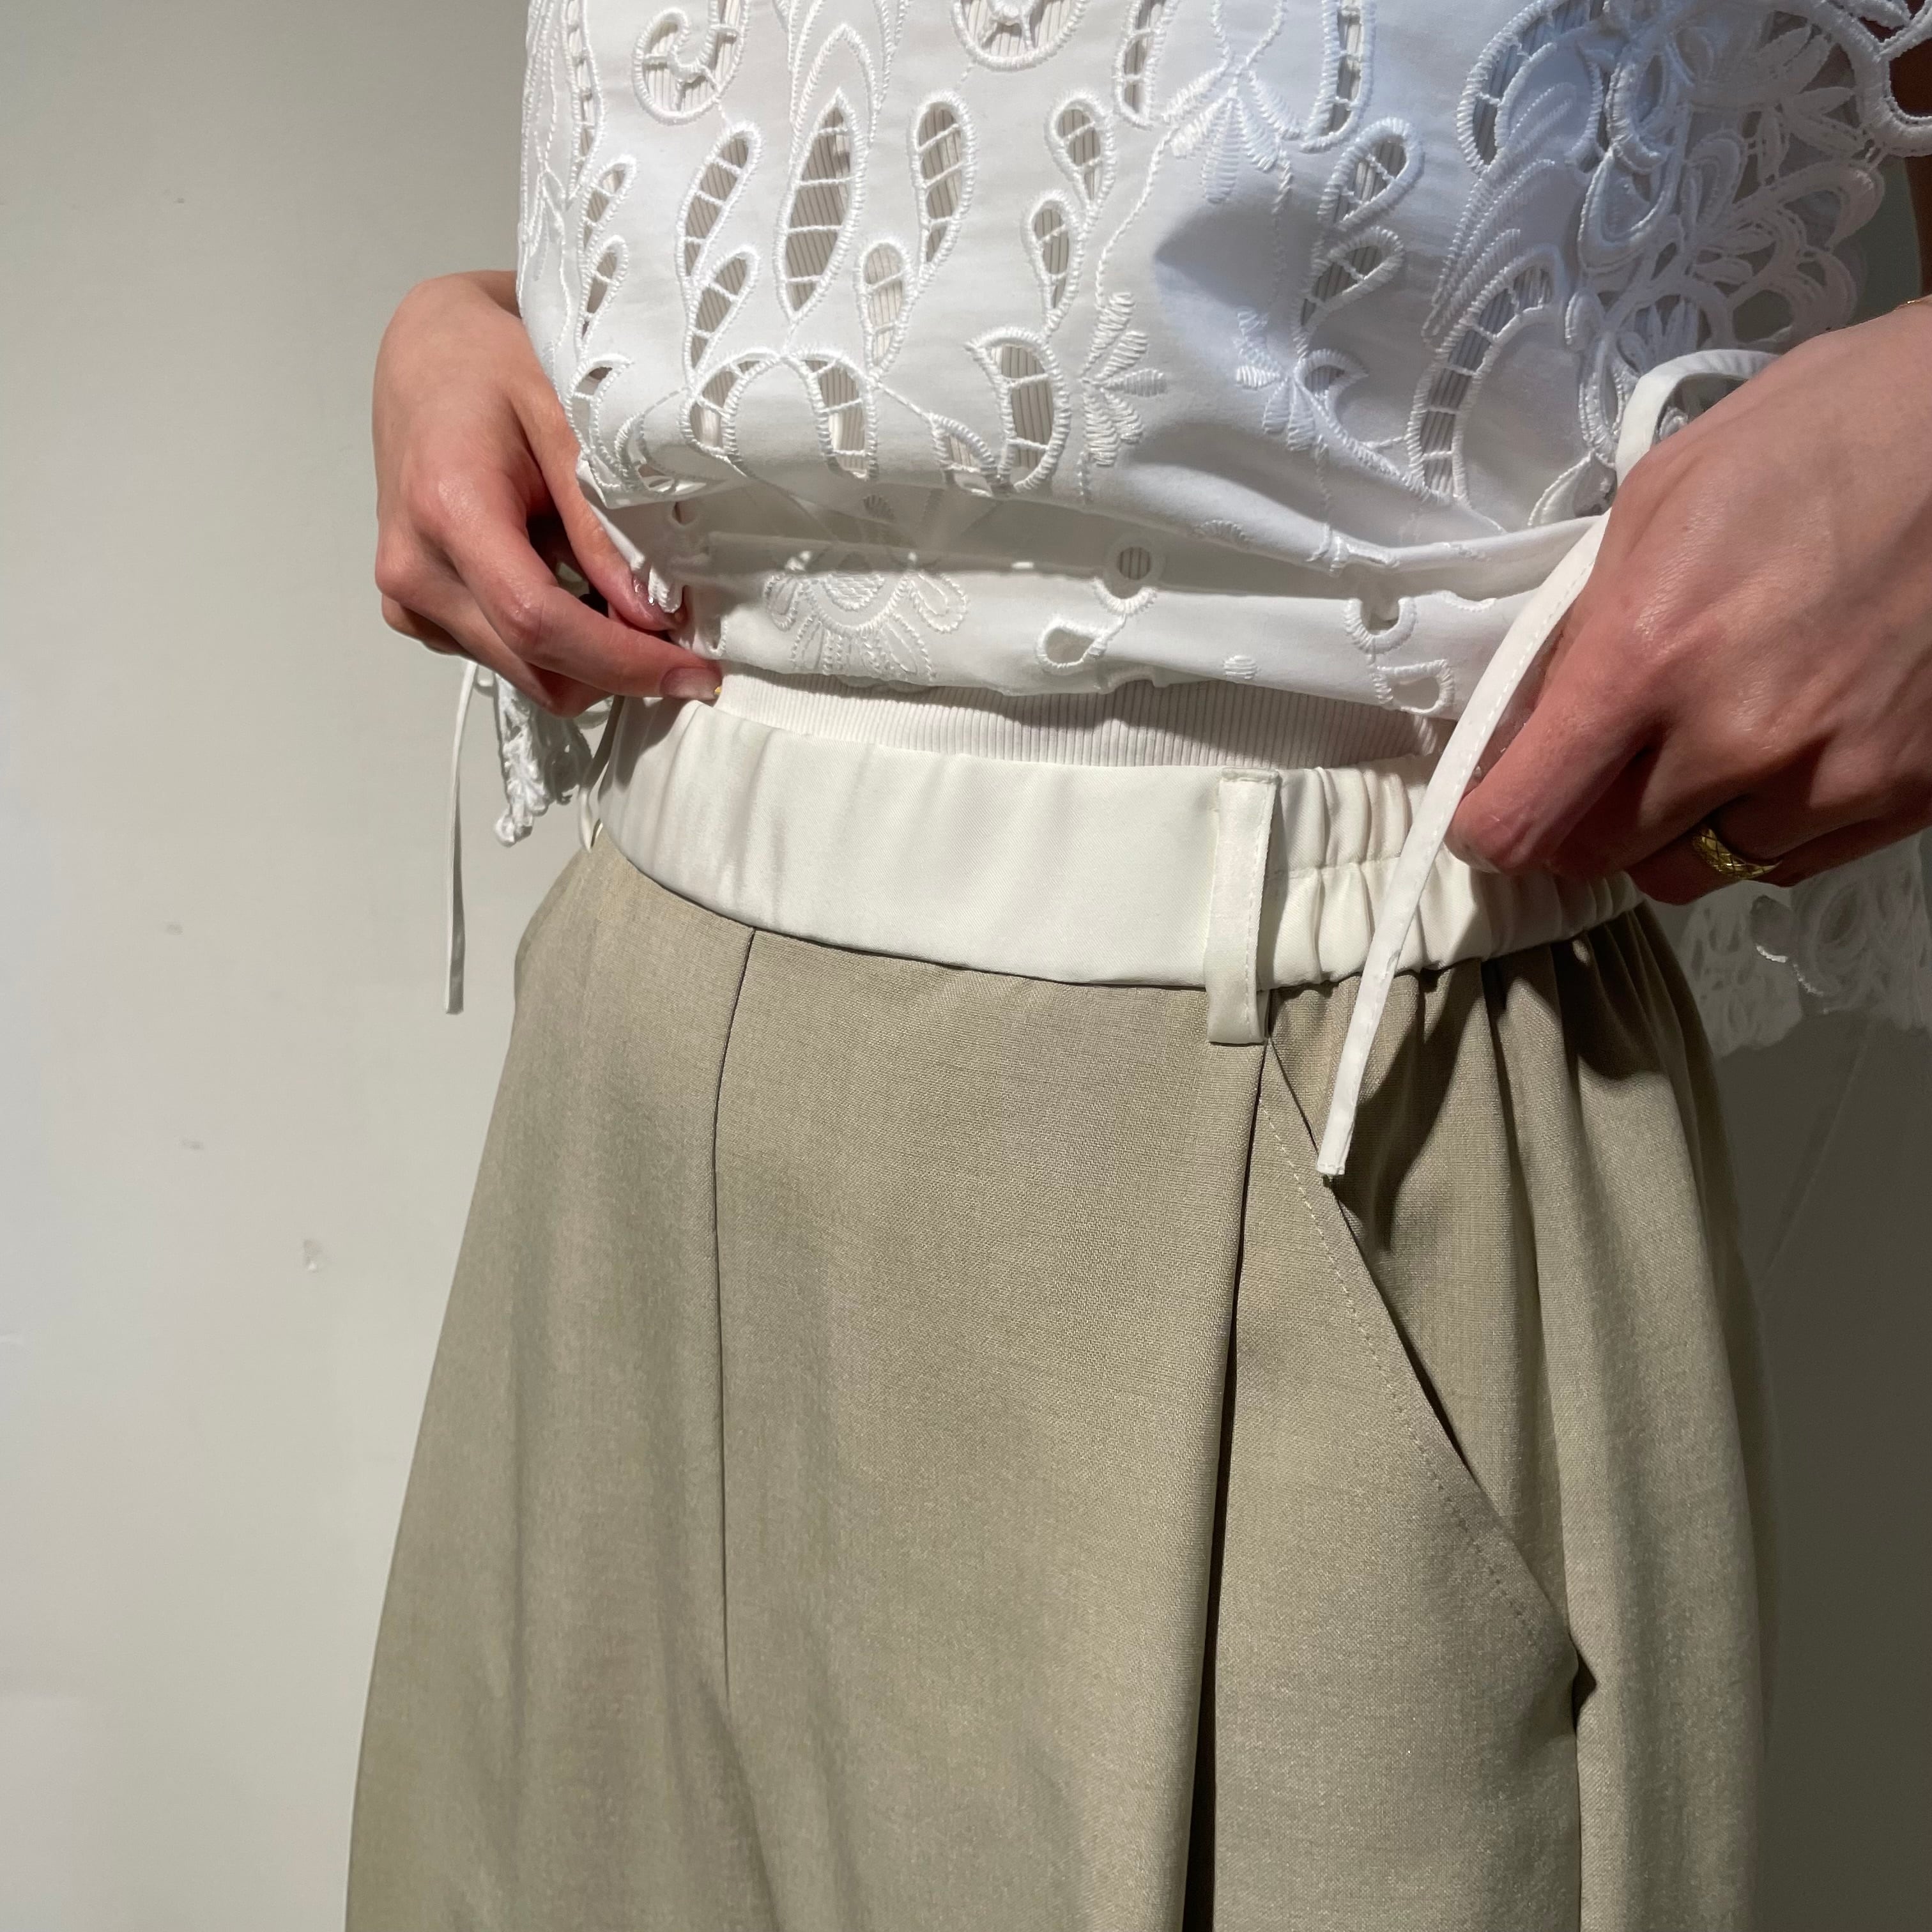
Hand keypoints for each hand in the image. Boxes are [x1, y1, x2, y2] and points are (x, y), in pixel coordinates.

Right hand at [372, 270, 718, 713]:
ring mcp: (409, 599)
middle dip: (620, 669)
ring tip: (624, 596)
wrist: (424, 359)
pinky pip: (505, 659)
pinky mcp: (416, 613)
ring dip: (591, 659)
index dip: (622, 662)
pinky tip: (577, 588)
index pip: (538, 623)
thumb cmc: (492, 369)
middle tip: (682, 642)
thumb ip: (601, 522)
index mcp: (448, 509)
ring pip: (525, 676)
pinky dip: (559, 646)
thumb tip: (651, 617)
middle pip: (536, 665)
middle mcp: (415, 569)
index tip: (692, 672)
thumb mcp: (563, 418)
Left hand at [1448, 300, 1931, 900]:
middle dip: (1582, 821)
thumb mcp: (1658, 501)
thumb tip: (1531, 720)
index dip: (1490, 829)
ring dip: (1674, 830)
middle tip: (1601, 768)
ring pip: (1694, 869)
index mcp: (1646, 658)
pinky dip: (1759, 828)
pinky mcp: (1904, 795)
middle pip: (1601, 856)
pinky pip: (1784, 862)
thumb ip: (1585, 626)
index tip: (1488, 814)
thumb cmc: (1820, 435)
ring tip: (1702, 749)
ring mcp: (1826, 778)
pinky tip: (1780, 753)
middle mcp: (1732, 740)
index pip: (1524, 819)